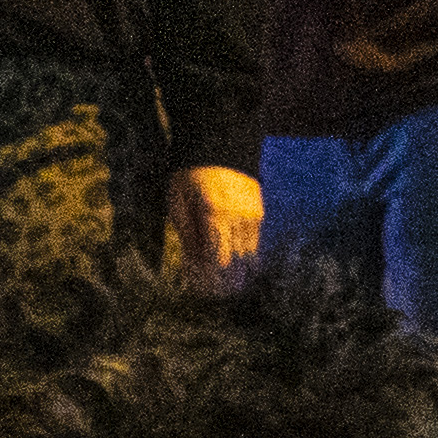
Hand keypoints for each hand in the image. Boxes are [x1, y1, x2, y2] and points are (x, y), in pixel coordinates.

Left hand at [169, 166, 263, 285]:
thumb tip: (192, 269)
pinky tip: (234, 264)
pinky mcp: (260, 213)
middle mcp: (238, 217)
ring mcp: (253, 215)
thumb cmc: (189, 175)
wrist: (217, 143)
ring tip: (224, 285)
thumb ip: (187, 236)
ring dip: (236, 274)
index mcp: (215, 214)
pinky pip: (255, 245)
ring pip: (249, 258)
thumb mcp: (178, 203)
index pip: (219, 261)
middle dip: (224, 284)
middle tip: (213, 295)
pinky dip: (244, 259)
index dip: (212, 281)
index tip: (202, 293)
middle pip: (237, 264)